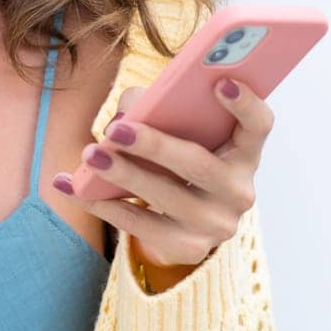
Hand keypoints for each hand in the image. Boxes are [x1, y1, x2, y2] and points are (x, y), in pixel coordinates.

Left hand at [53, 77, 273, 268]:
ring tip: (90, 155)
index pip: (259, 126)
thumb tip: (127, 113)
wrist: (187, 221)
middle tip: (115, 130)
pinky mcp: (187, 248)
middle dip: (155, 146)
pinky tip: (71, 185)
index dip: (245, 104)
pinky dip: (101, 202)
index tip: (220, 83)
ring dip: (123, 174)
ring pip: (166, 198)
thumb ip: (157, 108)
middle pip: (199, 166)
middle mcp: (238, 191)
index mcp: (244, 153)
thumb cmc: (181, 157)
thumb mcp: (181, 132)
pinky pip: (139, 224)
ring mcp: (216, 225)